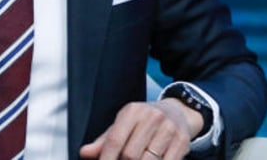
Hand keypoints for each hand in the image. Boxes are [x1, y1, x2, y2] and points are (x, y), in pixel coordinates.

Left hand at [79, 98, 201, 159]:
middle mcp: (151, 117)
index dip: (106, 159)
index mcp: (133, 111)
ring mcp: (168, 129)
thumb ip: (104, 141)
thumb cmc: (144, 122)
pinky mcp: (182, 142)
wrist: (177, 112)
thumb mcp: (123, 124)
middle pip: (131, 155)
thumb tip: (84, 153)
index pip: (115, 140)